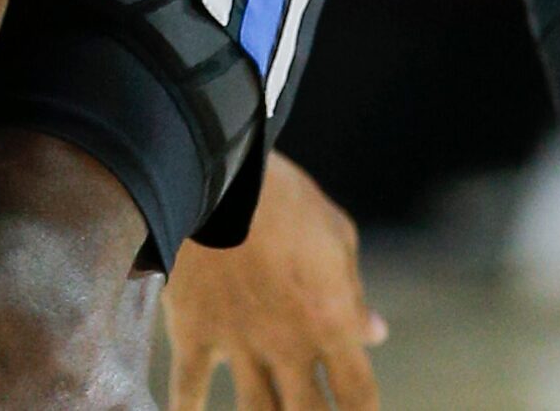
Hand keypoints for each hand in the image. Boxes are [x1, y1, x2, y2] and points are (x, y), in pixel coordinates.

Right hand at [164, 153, 386, 410]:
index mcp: (330, 321)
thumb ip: (353, 293)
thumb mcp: (336, 234)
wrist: (212, 173)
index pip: (358, 395)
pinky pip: (189, 386)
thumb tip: (373, 334)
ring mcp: (238, 342)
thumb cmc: (283, 196)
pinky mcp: (194, 330)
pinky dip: (187, 409)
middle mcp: (288, 344)